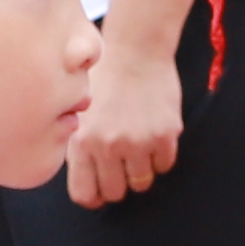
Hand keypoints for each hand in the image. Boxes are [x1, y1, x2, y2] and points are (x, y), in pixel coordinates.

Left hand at [71, 37, 184, 207]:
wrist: (136, 49)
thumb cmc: (105, 78)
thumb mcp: (79, 112)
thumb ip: (80, 146)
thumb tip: (88, 180)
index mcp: (82, 141)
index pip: (84, 193)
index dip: (94, 196)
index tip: (100, 188)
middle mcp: (108, 145)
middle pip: (116, 192)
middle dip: (119, 183)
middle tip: (122, 165)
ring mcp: (139, 142)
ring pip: (142, 182)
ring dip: (141, 170)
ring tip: (138, 147)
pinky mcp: (165, 134)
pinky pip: (164, 165)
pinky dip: (160, 156)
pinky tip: (153, 135)